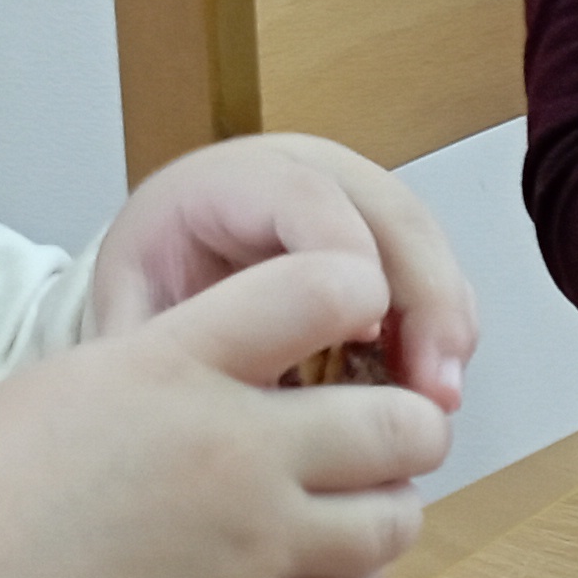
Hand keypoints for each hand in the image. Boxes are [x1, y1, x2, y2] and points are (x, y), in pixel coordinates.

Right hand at [0, 252, 444, 577]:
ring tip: (350, 499)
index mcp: (173, 368)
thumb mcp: (71, 380)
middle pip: (403, 423)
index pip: (321, 288)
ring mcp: (252, 553)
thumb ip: (177, 354)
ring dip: (387, 503)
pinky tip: (308, 560)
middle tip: (382, 427)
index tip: (352, 306)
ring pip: (396, 521)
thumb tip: (267, 347)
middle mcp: (231, 456)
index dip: (355, 286)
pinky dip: (348, 573)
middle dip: (409, 421)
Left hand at [90, 133, 475, 408]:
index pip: (306, 197)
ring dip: (444, 323)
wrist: (167, 254)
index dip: (344, 261)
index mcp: (234, 179)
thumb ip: (157, 343)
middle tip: (430, 388)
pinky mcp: (387, 239)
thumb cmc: (154, 278)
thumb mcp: (133, 304)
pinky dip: (444, 331)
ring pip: (426, 246)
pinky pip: (433, 275)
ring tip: (439, 401)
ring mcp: (357, 200)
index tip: (358, 335)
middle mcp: (309, 173)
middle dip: (423, 302)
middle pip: (391, 215)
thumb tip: (196, 405)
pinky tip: (432, 389)